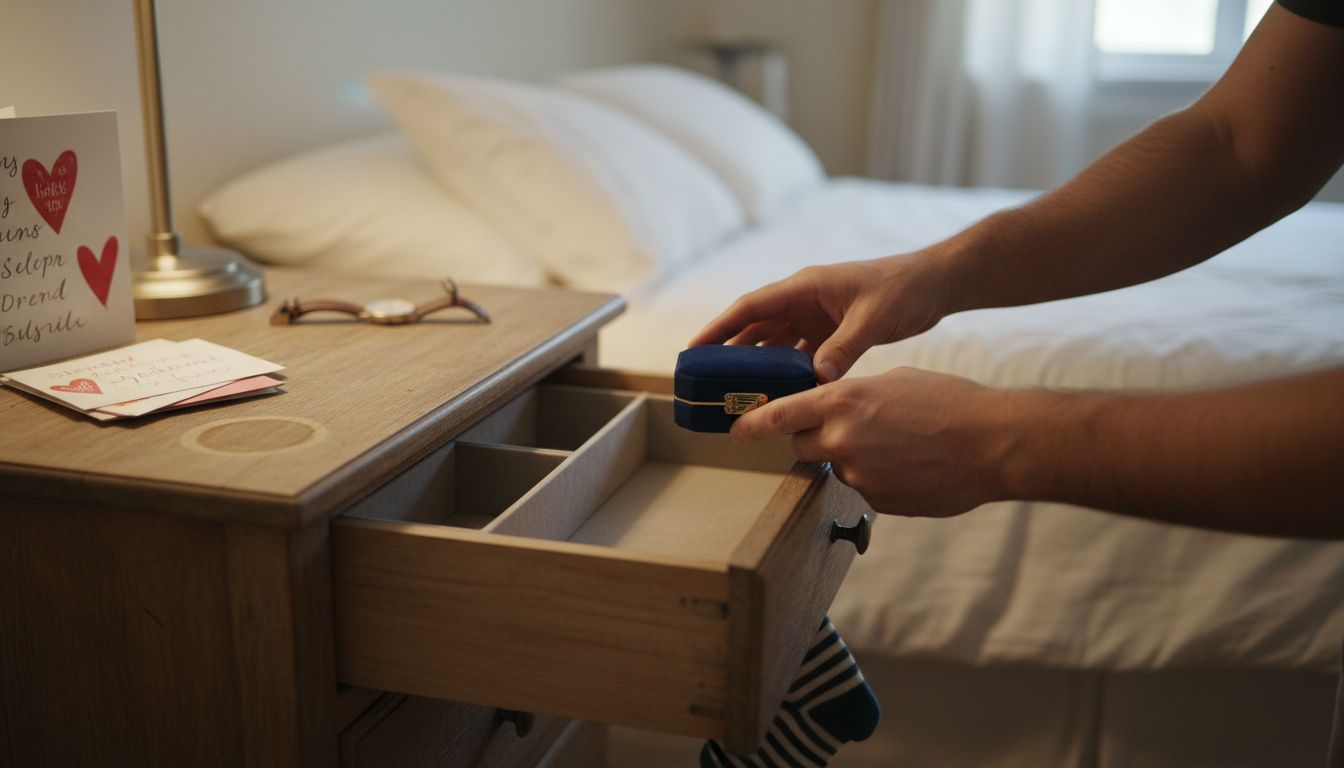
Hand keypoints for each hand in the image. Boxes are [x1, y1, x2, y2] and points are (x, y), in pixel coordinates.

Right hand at [688, 253, 950, 382]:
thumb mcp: (872, 318)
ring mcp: (816, 316)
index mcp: (805, 287)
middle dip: (730, 352)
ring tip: (736, 394)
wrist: (934, 285)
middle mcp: (804, 300)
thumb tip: (818, 379)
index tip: (694, 350)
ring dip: (757, 366)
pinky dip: (787, 374)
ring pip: (775, 344)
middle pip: (755, 328)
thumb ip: (844, 348)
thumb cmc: (903, 289)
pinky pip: (799, 355)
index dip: (719, 328)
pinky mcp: (831, 332)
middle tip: (707, 381)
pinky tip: (779, 395)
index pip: (750, 308)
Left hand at [730, 367, 1014, 516]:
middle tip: (850, 431)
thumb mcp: (895, 381)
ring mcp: (859, 475)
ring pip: (840, 468)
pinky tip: (913, 466)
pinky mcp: (878, 501)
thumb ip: (856, 395)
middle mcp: (842, 440)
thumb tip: (841, 409)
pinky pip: (867, 489)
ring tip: (902, 447)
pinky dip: (882, 479)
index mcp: (842, 402)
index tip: (735, 432)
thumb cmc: (951, 403)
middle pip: (803, 447)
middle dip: (816, 440)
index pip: (779, 416)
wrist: (993, 443)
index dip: (753, 425)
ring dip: (858, 459)